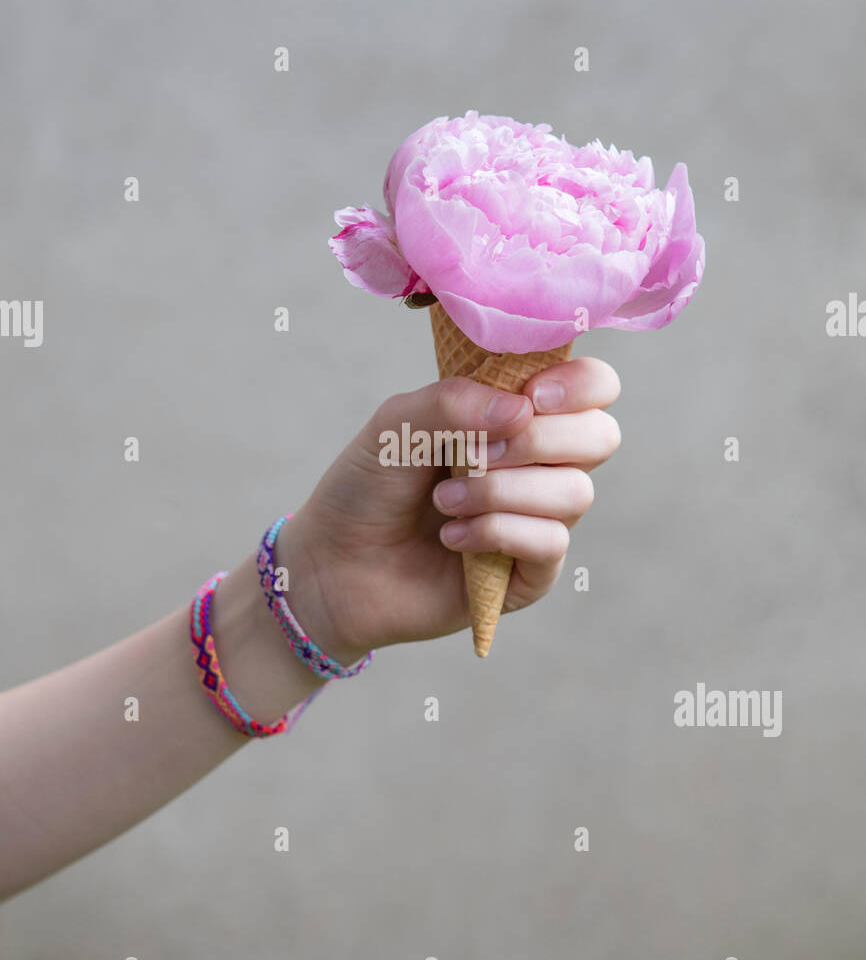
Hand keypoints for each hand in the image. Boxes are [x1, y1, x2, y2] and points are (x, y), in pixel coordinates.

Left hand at [278, 358, 621, 662]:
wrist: (334, 565)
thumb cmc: (367, 487)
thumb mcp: (396, 424)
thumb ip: (453, 402)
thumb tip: (521, 411)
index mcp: (516, 415)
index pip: (592, 387)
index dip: (580, 385)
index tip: (531, 395)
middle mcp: (539, 465)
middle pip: (601, 436)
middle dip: (541, 439)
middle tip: (476, 452)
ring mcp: (538, 520)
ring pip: (575, 492)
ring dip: (503, 490)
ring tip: (445, 501)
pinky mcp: (530, 574)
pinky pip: (551, 543)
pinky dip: (499, 532)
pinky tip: (453, 538)